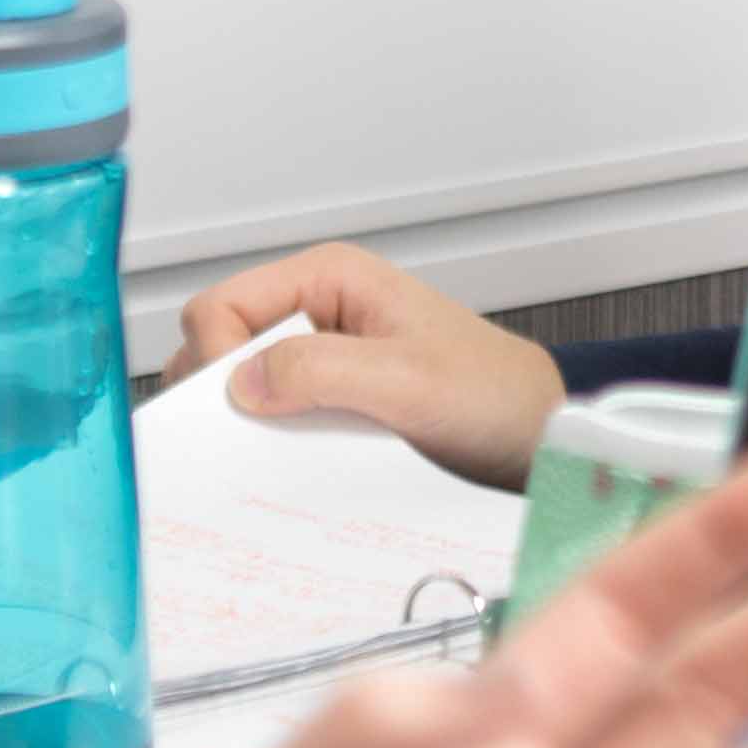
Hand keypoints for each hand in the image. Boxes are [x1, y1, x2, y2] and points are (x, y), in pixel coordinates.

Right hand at [171, 241, 565, 489]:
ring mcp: (321, 355)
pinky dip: (270, 441)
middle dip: (218, 393)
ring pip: (241, 385)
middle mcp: (314, 309)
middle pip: (218, 344)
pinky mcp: (330, 397)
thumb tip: (239, 382)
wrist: (536, 436)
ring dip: (245, 423)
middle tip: (240, 445)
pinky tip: (286, 469)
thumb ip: (323, 371)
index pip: (219, 307)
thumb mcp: (406, 382)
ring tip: (266, 460)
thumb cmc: (489, 395)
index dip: (211, 358)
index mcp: (327, 278)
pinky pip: (275, 415)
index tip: (232, 413)